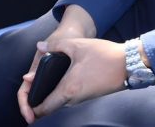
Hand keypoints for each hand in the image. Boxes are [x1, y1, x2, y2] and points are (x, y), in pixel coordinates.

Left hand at [16, 5, 98, 122]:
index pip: (45, 107)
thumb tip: (40, 46)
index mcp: (68, 89)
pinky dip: (62, 93)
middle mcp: (75, 98)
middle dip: (40, 104)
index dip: (32, 109)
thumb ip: (55, 46)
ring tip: (42, 86)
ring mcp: (83, 98)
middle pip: (52, 106)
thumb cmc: (104, 55)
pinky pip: (71, 98)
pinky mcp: (90, 95)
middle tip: (31, 96)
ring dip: (51, 97)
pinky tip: (60, 81)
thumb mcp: (77, 45)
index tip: (26, 108)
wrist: (129, 64)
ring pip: (62, 102)